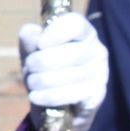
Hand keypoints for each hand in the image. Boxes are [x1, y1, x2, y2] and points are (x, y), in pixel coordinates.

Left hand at [19, 12, 108, 130]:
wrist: (58, 106)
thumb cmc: (46, 69)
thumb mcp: (33, 51)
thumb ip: (30, 38)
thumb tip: (32, 36)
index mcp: (83, 33)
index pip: (75, 24)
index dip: (55, 32)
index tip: (40, 44)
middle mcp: (97, 50)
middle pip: (69, 52)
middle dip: (41, 61)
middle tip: (29, 67)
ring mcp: (100, 73)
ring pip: (68, 75)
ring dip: (41, 80)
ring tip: (31, 82)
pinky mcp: (97, 94)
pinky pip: (70, 94)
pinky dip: (47, 96)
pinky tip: (35, 96)